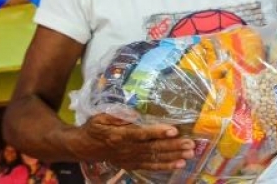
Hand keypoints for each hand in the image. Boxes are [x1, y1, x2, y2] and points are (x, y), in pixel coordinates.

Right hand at [73, 112, 194, 170]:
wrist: (86, 147)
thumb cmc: (95, 128)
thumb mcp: (101, 117)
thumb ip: (117, 114)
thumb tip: (135, 110)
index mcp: (120, 135)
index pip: (142, 134)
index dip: (158, 132)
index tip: (174, 130)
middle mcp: (128, 149)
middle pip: (153, 147)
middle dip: (173, 146)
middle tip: (190, 143)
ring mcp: (131, 158)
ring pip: (155, 158)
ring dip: (174, 156)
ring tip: (189, 154)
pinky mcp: (133, 164)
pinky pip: (151, 166)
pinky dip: (166, 166)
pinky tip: (179, 164)